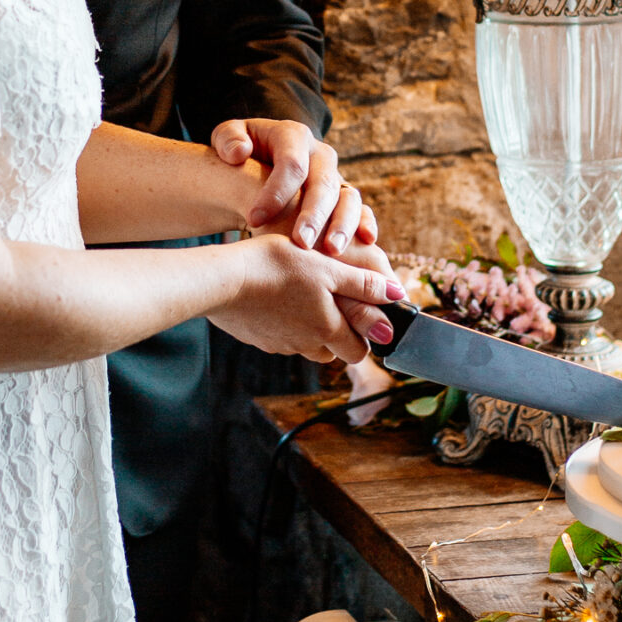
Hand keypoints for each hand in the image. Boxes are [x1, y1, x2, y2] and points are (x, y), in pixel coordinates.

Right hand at [207, 234, 404, 365]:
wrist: (222, 280)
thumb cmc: (278, 268)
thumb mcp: (328, 268)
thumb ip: (363, 284)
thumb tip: (398, 296)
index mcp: (327, 330)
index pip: (358, 353)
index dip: (364, 337)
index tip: (361, 315)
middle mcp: (304, 345)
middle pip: (331, 351)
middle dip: (337, 333)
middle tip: (330, 300)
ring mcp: (278, 344)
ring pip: (304, 343)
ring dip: (308, 327)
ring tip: (301, 294)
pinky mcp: (256, 338)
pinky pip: (278, 336)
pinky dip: (282, 322)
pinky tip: (274, 297)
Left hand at [209, 117, 377, 254]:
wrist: (260, 158)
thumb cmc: (241, 150)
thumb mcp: (227, 136)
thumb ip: (227, 139)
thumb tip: (239, 153)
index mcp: (293, 135)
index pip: (291, 164)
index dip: (275, 193)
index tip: (253, 220)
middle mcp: (320, 155)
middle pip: (324, 183)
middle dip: (313, 214)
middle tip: (300, 243)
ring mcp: (336, 176)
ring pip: (348, 197)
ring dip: (342, 224)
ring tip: (332, 250)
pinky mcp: (344, 197)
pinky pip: (361, 209)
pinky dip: (366, 224)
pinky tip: (366, 243)